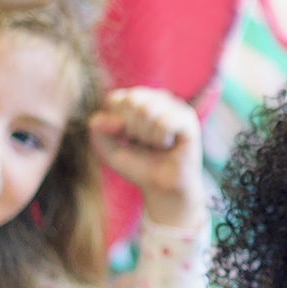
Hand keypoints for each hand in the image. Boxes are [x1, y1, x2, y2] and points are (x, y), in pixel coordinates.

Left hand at [90, 87, 205, 228]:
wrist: (162, 189)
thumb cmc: (139, 166)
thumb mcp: (108, 149)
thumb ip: (98, 130)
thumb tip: (116, 120)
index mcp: (138, 99)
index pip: (116, 99)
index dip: (116, 124)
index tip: (128, 139)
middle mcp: (158, 98)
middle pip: (131, 101)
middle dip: (132, 130)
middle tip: (144, 144)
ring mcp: (175, 106)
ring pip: (147, 111)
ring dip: (147, 137)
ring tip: (157, 146)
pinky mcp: (188, 120)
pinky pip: (164, 123)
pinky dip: (161, 140)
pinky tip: (168, 146)